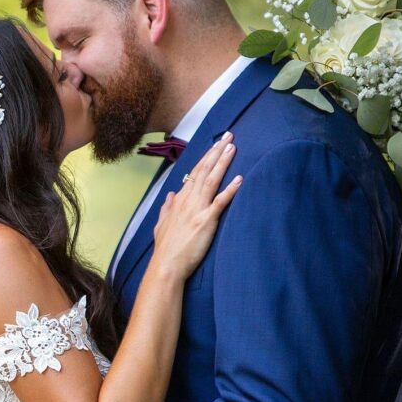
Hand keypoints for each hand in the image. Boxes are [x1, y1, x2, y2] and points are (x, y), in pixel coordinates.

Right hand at [152, 131, 242, 281]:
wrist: (166, 265)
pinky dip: (230, 190)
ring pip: (211, 180)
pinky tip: (240, 179)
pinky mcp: (206, 221)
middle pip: (204, 171)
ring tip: (233, 148)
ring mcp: (197, 210)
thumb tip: (170, 195)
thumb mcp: (161, 225)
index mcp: (179, 201)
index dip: (206, 157)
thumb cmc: (166, 248)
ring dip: (223, 163)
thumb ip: (167, 208)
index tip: (215, 145)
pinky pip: (220, 202)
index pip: (193, 173)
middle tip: (229, 136)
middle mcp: (188, 201)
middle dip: (216, 152)